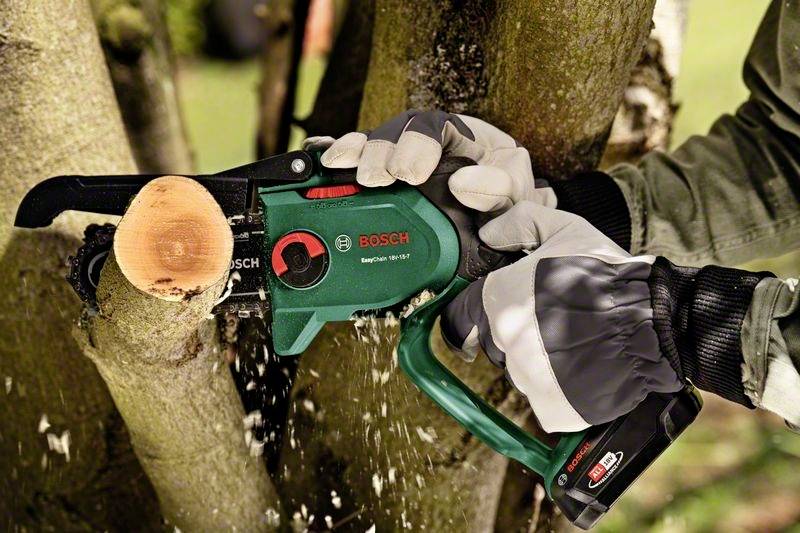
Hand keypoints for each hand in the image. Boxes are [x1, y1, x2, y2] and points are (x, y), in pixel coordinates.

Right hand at [305, 109, 555, 212]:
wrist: (497, 241)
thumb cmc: (509, 213)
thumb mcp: (517, 201)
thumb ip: (503, 190)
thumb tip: (464, 186)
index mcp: (468, 141)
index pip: (439, 127)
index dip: (419, 143)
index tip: (409, 173)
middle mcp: (431, 147)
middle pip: (398, 132)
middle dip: (380, 149)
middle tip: (373, 176)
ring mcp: (403, 166)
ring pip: (373, 147)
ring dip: (355, 153)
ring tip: (339, 167)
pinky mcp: (384, 189)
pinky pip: (357, 168)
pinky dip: (337, 161)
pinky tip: (320, 160)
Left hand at [440, 202, 681, 432]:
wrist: (650, 322)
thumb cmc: (605, 274)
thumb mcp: (565, 229)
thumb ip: (521, 223)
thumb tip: (489, 233)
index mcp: (497, 300)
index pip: (462, 314)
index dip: (480, 309)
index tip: (502, 308)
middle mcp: (502, 341)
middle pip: (495, 341)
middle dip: (517, 331)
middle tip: (554, 318)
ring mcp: (524, 377)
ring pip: (520, 370)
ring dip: (538, 359)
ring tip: (574, 340)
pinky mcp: (548, 406)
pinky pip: (543, 398)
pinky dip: (557, 388)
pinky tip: (581, 367)